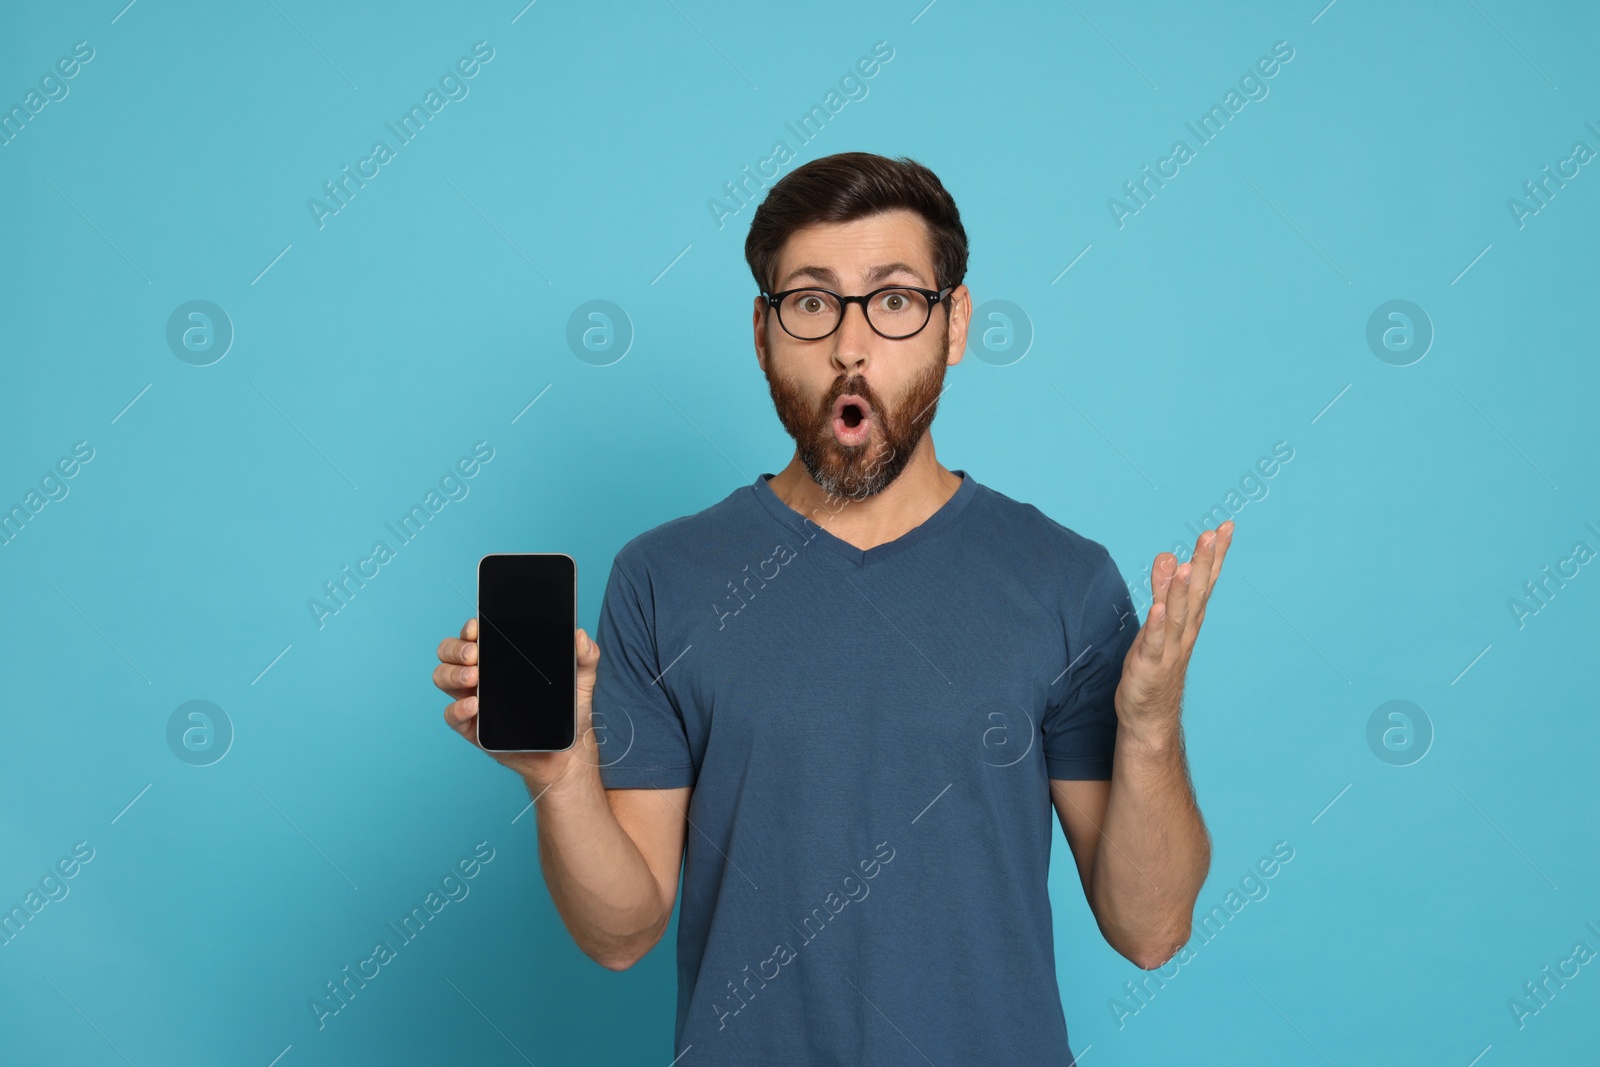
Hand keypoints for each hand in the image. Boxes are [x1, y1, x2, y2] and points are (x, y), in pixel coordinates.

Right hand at [433, 617, 603, 796]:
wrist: (567, 752)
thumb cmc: (568, 712)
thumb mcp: (581, 680)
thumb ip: (585, 656)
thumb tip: (581, 636)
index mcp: (500, 658)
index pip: (474, 635)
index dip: (469, 628)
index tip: (477, 628)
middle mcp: (481, 675)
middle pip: (449, 653)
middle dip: (455, 648)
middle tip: (474, 654)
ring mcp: (474, 700)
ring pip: (443, 678)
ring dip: (452, 674)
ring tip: (474, 677)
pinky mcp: (472, 728)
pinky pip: (451, 715)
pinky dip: (457, 708)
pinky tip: (474, 705)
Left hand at [1114, 521, 1233, 732]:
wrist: (1149, 715)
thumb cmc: (1155, 663)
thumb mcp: (1160, 622)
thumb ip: (1165, 591)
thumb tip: (1168, 555)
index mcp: (1189, 619)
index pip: (1205, 581)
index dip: (1215, 555)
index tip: (1226, 527)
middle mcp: (1184, 631)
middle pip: (1196, 593)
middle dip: (1204, 563)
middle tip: (1212, 534)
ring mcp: (1169, 649)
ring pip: (1177, 615)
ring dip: (1180, 591)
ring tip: (1184, 565)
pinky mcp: (1149, 666)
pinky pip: (1155, 644)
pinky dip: (1157, 627)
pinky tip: (1157, 609)